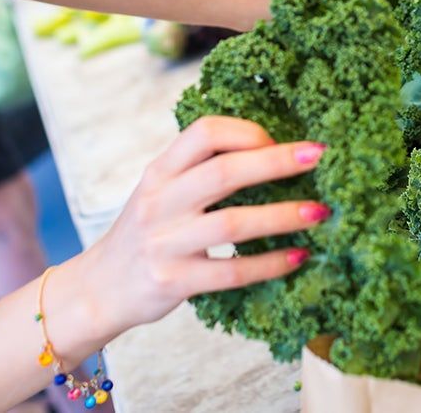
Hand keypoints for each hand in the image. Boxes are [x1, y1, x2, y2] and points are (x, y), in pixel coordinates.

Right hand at [80, 117, 325, 338]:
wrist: (100, 288)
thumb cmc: (145, 233)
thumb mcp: (161, 191)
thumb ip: (200, 171)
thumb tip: (272, 150)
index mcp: (159, 171)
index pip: (204, 132)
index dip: (247, 131)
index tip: (279, 138)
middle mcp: (159, 202)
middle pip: (224, 171)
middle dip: (277, 161)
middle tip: (319, 156)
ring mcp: (164, 243)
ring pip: (232, 223)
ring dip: (283, 216)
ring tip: (320, 212)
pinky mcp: (173, 282)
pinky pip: (231, 272)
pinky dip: (270, 264)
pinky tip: (298, 257)